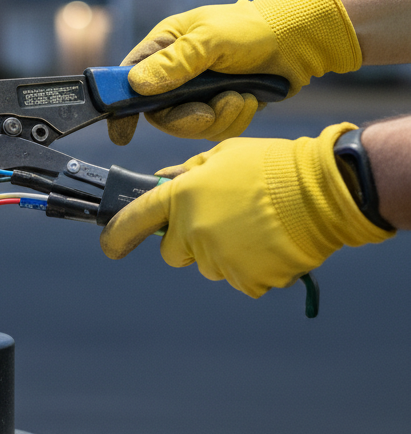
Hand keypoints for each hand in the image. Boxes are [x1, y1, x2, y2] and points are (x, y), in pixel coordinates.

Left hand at [99, 123, 393, 297]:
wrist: (323, 192)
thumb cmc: (272, 166)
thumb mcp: (223, 155)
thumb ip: (187, 172)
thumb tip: (162, 180)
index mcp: (182, 196)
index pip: (134, 220)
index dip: (116, 235)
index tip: (109, 245)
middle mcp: (193, 230)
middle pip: (173, 251)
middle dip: (187, 240)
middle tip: (220, 220)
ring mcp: (218, 258)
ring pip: (207, 265)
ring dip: (222, 252)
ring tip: (255, 226)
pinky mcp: (245, 279)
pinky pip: (238, 278)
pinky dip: (250, 267)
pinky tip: (269, 244)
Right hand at [106, 0, 360, 144]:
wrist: (299, 40)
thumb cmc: (253, 28)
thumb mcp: (211, 39)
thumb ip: (175, 62)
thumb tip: (138, 84)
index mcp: (164, 47)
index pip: (128, 80)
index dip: (122, 107)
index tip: (122, 134)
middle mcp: (176, 72)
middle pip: (160, 113)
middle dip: (186, 118)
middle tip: (208, 112)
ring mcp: (198, 91)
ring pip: (189, 125)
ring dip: (217, 118)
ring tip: (239, 97)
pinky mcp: (220, 105)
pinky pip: (216, 129)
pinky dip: (233, 120)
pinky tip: (248, 100)